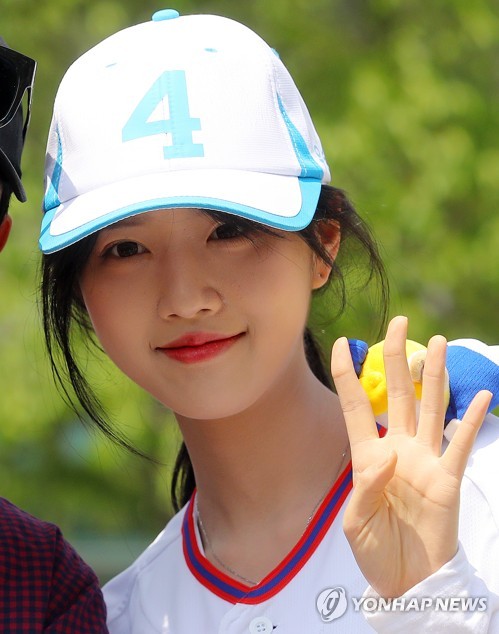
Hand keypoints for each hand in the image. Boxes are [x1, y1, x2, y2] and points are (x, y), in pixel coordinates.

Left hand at [331, 316, 491, 597]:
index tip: (340, 344)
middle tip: (398, 323)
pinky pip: (461, 443)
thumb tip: (387, 455)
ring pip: (429, 407)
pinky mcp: (448, 479)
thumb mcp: (356, 523)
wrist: (407, 581)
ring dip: (434, 375)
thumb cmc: (375, 552)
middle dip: (396, 358)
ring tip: (436, 343)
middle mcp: (396, 449)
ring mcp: (424, 460)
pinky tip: (479, 394)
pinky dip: (469, 419)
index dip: (346, 375)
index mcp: (367, 457)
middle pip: (396, 394)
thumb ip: (367, 488)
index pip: (355, 406)